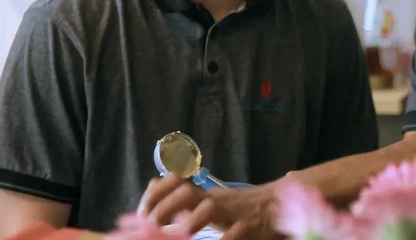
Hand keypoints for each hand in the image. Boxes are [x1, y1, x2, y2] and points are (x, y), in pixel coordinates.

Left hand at [136, 176, 282, 239]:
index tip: (142, 213)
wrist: (274, 206)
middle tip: (153, 226)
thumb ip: (182, 197)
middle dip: (164, 207)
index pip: (174, 181)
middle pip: (186, 191)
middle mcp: (214, 199)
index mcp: (202, 194)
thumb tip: (152, 184)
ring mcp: (231, 212)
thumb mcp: (206, 199)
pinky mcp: (249, 226)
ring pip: (210, 206)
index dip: (154, 194)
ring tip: (183, 234)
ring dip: (191, 220)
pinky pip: (236, 232)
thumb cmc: (235, 209)